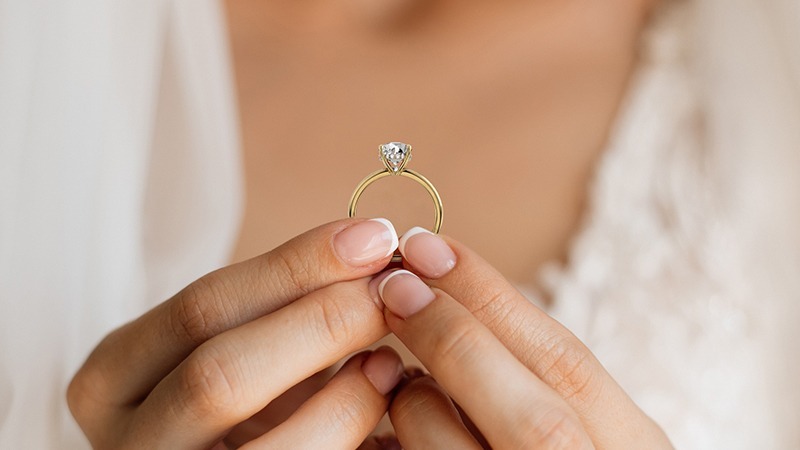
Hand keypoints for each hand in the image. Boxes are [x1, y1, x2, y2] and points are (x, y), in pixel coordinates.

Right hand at [68, 219, 404, 448]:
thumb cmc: (234, 398)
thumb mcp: (232, 343)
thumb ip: (279, 302)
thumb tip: (367, 245)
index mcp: (112, 380)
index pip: (200, 309)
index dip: (294, 267)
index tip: (371, 237)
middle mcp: (131, 440)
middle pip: (221, 375)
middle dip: (321, 323)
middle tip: (390, 292)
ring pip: (269, 447)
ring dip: (346, 396)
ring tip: (389, 361)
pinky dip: (352, 434)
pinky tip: (381, 404)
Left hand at [378, 227, 672, 448]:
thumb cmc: (566, 449)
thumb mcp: (585, 425)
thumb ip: (537, 377)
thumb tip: (452, 296)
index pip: (567, 363)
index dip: (492, 297)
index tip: (431, 247)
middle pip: (532, 415)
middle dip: (454, 338)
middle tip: (394, 284)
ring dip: (416, 404)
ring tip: (398, 378)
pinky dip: (394, 446)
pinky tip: (383, 430)